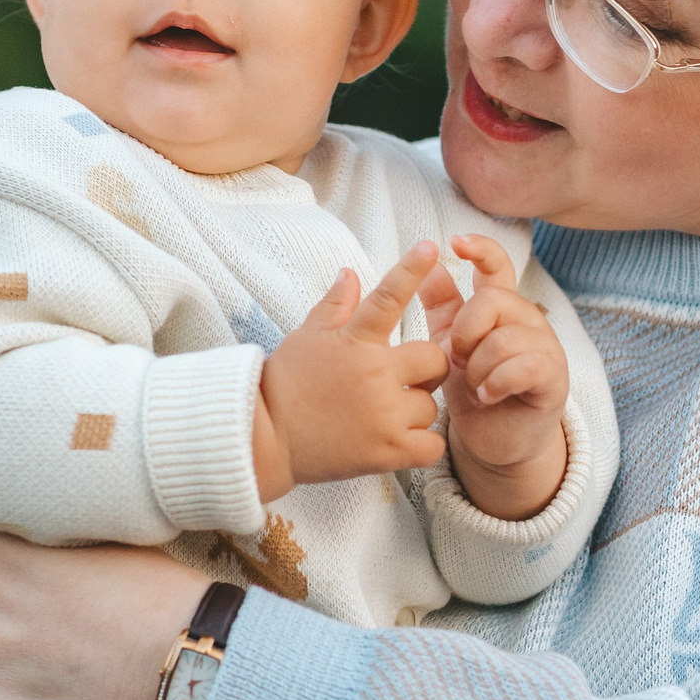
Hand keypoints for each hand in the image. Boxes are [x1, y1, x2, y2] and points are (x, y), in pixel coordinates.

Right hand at [258, 242, 451, 488]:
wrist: (265, 439)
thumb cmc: (284, 385)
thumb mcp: (306, 338)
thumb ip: (335, 306)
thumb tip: (351, 273)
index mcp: (355, 342)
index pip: (388, 298)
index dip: (411, 270)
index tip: (430, 247)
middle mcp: (375, 375)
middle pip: (434, 360)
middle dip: (425, 369)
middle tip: (403, 379)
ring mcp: (383, 416)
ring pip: (430, 405)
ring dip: (414, 410)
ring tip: (383, 416)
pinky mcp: (387, 452)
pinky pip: (431, 445)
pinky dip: (421, 445)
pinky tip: (399, 440)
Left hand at [418, 234, 569, 521]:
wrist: (495, 440)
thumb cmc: (474, 388)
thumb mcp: (450, 344)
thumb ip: (443, 305)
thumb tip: (429, 263)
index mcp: (501, 308)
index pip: (496, 264)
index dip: (480, 248)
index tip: (455, 242)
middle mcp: (526, 320)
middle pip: (493, 300)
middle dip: (465, 332)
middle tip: (457, 360)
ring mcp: (544, 347)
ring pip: (503, 339)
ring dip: (478, 368)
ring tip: (475, 388)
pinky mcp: (553, 377)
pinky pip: (522, 367)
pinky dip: (496, 383)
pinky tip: (488, 396)